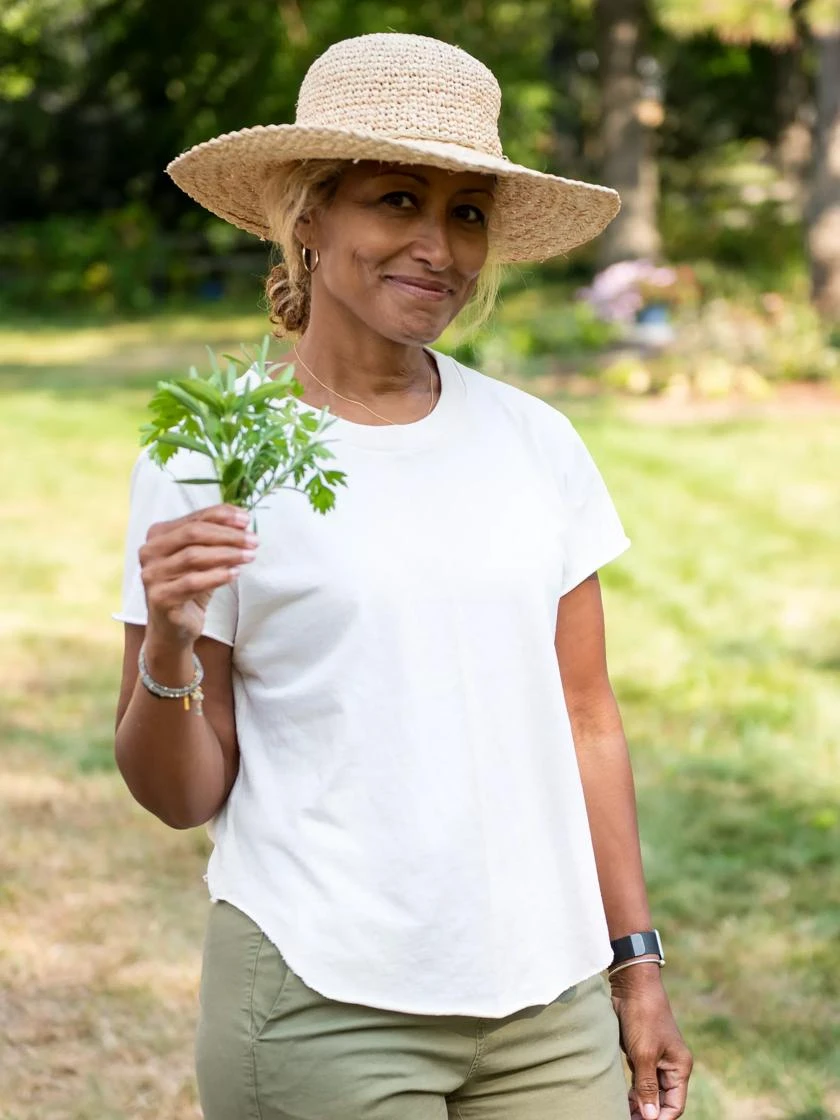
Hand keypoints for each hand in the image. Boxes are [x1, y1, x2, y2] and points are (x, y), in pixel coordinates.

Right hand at [140, 504, 255, 646]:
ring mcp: (152, 575)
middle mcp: (149, 552)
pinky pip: (192, 582)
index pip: (194, 518)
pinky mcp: (159, 597)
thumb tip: (242, 522)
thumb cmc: (189, 588)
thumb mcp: (203, 559)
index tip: (247, 519)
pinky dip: (217, 576)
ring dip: (227, 554)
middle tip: (253, 540)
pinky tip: (235, 574)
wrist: (174, 628)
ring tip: (249, 556)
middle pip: (193, 533)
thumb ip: (215, 539)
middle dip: (227, 535)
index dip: (223, 515)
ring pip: (193, 556)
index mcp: (158, 535)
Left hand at [609, 965, 692, 1119]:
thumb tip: (651, 1117)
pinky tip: (620, 1099)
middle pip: (661, 1101)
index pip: (674, 1105)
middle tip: (626, 1119)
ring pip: (648, 1091)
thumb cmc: (643, 1017)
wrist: (632, 986)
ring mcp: (655, 1059)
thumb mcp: (644, 1054)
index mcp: (679, 1067)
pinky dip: (631, 1091)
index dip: (660, 1119)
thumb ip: (647, 1086)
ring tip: (620, 1113)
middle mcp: (670, 1066)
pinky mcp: (640, 1053)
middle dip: (647, 1113)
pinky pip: (639, 1080)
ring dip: (637, 1104)